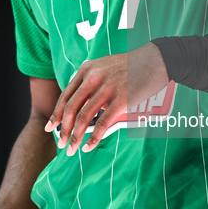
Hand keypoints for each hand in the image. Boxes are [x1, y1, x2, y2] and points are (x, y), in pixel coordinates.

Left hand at [45, 43, 168, 154]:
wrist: (157, 59)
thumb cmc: (132, 65)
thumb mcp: (105, 66)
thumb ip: (91, 81)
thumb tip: (81, 103)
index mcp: (87, 69)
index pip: (65, 95)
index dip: (56, 114)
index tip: (50, 127)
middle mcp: (93, 78)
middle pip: (71, 108)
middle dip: (63, 129)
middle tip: (60, 143)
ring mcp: (107, 88)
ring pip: (83, 118)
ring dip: (75, 137)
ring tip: (71, 149)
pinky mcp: (121, 100)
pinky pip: (102, 123)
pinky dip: (93, 138)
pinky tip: (88, 146)